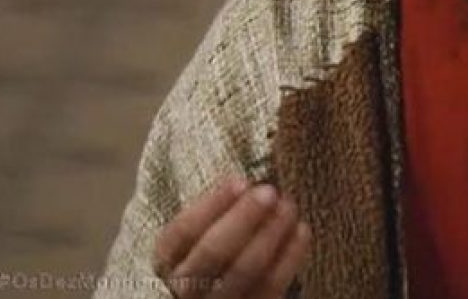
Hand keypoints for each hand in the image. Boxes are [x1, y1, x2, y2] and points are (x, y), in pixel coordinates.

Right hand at [154, 179, 311, 297]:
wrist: (211, 296)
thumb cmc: (205, 262)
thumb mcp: (191, 242)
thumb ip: (209, 219)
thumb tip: (246, 184)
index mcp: (165, 263)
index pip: (181, 232)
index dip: (211, 205)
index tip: (239, 181)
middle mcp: (184, 288)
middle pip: (212, 253)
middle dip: (243, 219)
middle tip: (269, 192)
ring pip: (243, 272)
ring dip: (270, 235)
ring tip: (288, 206)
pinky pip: (270, 289)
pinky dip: (289, 259)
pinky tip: (302, 231)